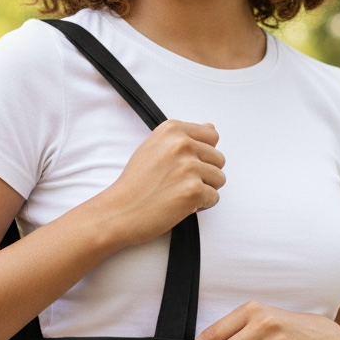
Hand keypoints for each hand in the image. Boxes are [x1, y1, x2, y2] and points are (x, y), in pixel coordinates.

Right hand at [99, 120, 225, 247]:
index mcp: (172, 130)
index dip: (202, 155)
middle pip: (218, 159)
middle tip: (180, 183)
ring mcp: (189, 167)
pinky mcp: (193, 190)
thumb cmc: (135, 183)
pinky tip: (181, 205)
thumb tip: (211, 128)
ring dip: (204, 190)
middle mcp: (182, 144)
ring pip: (219, 179)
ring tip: (180, 193)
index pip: (212, 136)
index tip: (185, 165)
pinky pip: (214, 198)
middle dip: (205, 174)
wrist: (119, 211)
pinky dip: (201, 205)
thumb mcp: (154, 147)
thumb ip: (183, 137)